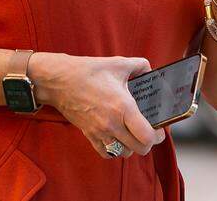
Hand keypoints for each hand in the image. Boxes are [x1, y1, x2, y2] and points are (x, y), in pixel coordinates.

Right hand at [30, 53, 164, 158]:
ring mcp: (99, 131)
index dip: (158, 136)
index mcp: (123, 107)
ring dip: (130, 146)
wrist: (57, 80)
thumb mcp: (116, 63)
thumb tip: (150, 69)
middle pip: (140, 149)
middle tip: (147, 132)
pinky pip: (106, 153)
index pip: (148, 136)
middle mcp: (112, 123)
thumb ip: (139, 65)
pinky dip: (113, 150)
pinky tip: (115, 139)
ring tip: (131, 135)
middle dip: (147, 142)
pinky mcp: (88, 134)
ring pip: (123, 153)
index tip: (159, 129)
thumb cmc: (86, 71)